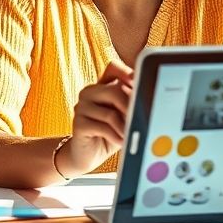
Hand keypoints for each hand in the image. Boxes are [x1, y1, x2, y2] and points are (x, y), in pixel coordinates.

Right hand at [58, 61, 133, 176]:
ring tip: (130, 136)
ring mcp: (81, 107)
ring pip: (110, 113)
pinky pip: (102, 128)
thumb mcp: (122, 116)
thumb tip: (144, 99)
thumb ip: (130, 104)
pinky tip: (120, 142)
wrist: (88, 154)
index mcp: (101, 86)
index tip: (140, 83)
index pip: (113, 68)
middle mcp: (89, 92)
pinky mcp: (78, 123)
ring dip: (125, 128)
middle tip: (141, 121)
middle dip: (131, 108)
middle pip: (115, 91)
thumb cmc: (109, 133)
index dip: (127, 72)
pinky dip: (115, 137)